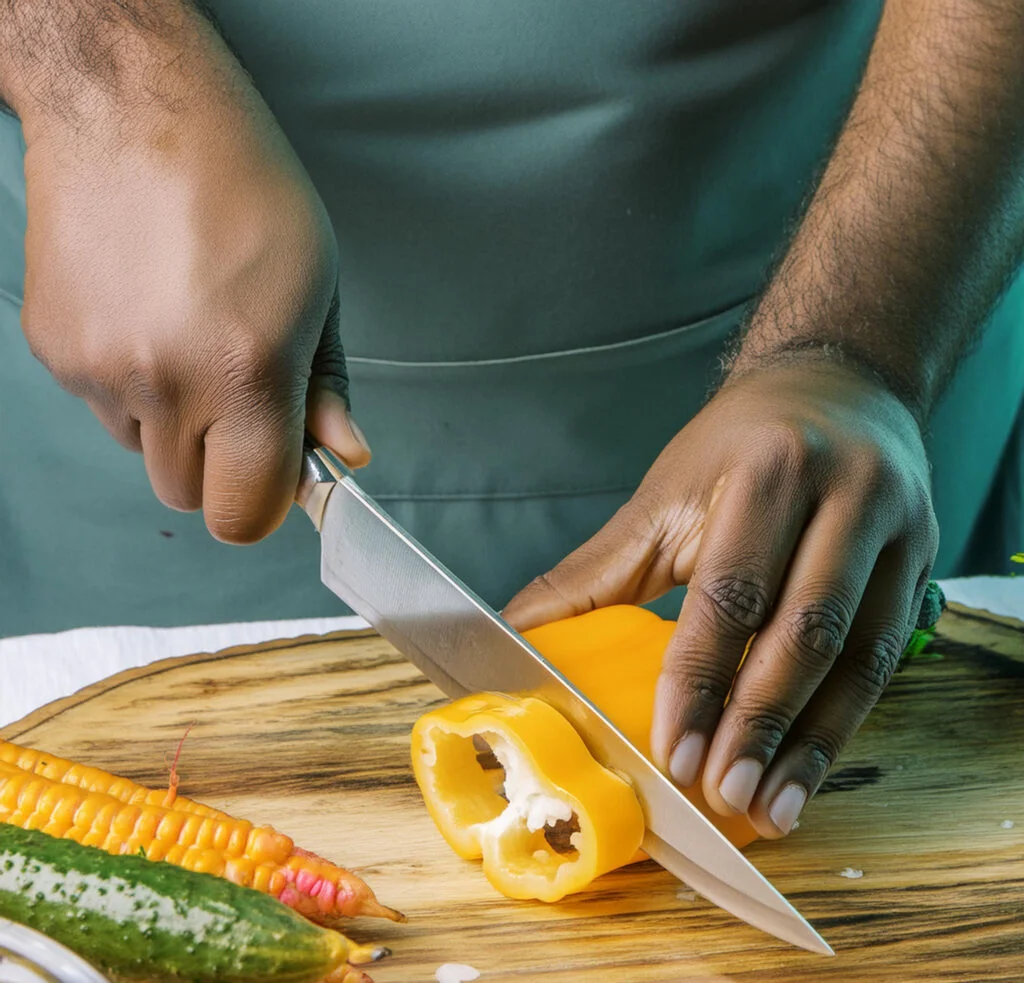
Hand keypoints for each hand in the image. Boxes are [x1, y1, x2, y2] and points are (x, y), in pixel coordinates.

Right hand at [16, 17, 368, 542]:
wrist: (134, 110)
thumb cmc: (242, 186)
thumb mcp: (318, 289)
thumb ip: (326, 388)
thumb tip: (341, 455)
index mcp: (245, 371)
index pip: (244, 513)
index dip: (263, 506)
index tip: (275, 479)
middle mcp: (164, 381)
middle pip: (188, 494)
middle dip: (220, 464)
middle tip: (240, 395)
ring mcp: (100, 369)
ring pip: (144, 452)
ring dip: (174, 423)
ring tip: (192, 334)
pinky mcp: (55, 351)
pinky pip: (105, 407)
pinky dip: (132, 386)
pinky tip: (149, 316)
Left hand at [504, 358, 937, 837]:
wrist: (837, 387)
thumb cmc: (738, 444)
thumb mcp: (664, 495)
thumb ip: (597, 572)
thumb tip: (519, 634)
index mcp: (769, 470)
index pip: (730, 593)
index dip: (698, 681)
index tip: (675, 754)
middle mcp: (847, 495)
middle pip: (805, 630)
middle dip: (760, 724)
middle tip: (724, 794)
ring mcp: (899, 529)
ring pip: (860, 656)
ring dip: (813, 742)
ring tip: (773, 806)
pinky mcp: (923, 561)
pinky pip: (888, 657)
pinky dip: (845, 719)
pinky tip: (811, 763)